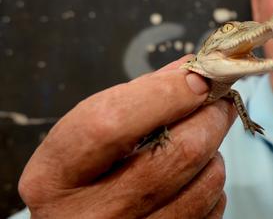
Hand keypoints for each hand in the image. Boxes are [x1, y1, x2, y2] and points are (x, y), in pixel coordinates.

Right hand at [18, 56, 236, 217]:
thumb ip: (138, 97)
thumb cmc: (80, 178)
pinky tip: (192, 177)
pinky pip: (214, 207)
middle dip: (209, 115)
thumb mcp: (85, 136)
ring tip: (198, 140)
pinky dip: (211, 183)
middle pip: (178, 152)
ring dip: (213, 151)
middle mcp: (92, 217)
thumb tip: (192, 69)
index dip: (165, 94)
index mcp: (55, 177)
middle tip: (217, 99)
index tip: (197, 76)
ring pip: (206, 180)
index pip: (113, 124)